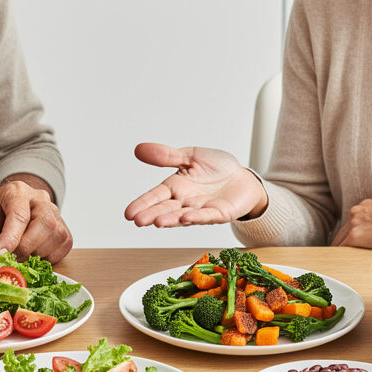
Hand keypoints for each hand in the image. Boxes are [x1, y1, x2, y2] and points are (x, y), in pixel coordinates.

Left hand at [0, 177, 71, 262]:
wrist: (14, 208)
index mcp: (17, 192)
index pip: (19, 215)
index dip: (10, 238)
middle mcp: (41, 200)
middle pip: (44, 224)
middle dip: (26, 246)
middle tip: (11, 257)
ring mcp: (57, 214)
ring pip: (56, 236)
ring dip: (36, 254)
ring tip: (20, 255)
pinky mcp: (65, 230)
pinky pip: (63, 247)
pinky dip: (48, 258)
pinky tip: (33, 255)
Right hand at [124, 143, 267, 226]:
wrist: (243, 177)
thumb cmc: (217, 168)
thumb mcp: (190, 156)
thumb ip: (167, 156)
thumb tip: (139, 149)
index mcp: (176, 186)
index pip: (155, 196)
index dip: (142, 204)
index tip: (128, 213)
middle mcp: (185, 201)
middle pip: (165, 209)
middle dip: (151, 214)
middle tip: (138, 220)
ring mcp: (200, 209)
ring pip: (182, 215)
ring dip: (170, 219)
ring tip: (156, 222)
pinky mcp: (219, 214)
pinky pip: (207, 215)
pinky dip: (197, 216)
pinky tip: (186, 217)